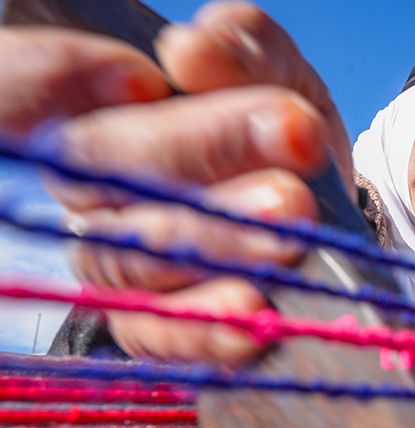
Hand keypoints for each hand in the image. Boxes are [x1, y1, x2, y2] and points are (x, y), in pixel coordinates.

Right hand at [0, 1, 350, 366]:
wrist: (328, 206)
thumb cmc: (283, 129)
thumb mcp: (278, 73)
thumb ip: (243, 49)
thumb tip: (193, 51)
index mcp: (100, 110)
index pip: (20, 89)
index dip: (55, 79)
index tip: (146, 78)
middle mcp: (92, 189)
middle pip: (95, 169)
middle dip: (191, 149)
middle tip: (283, 138)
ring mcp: (117, 260)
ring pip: (125, 257)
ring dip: (211, 237)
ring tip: (291, 212)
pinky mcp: (149, 325)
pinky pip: (154, 334)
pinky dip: (204, 326)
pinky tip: (252, 309)